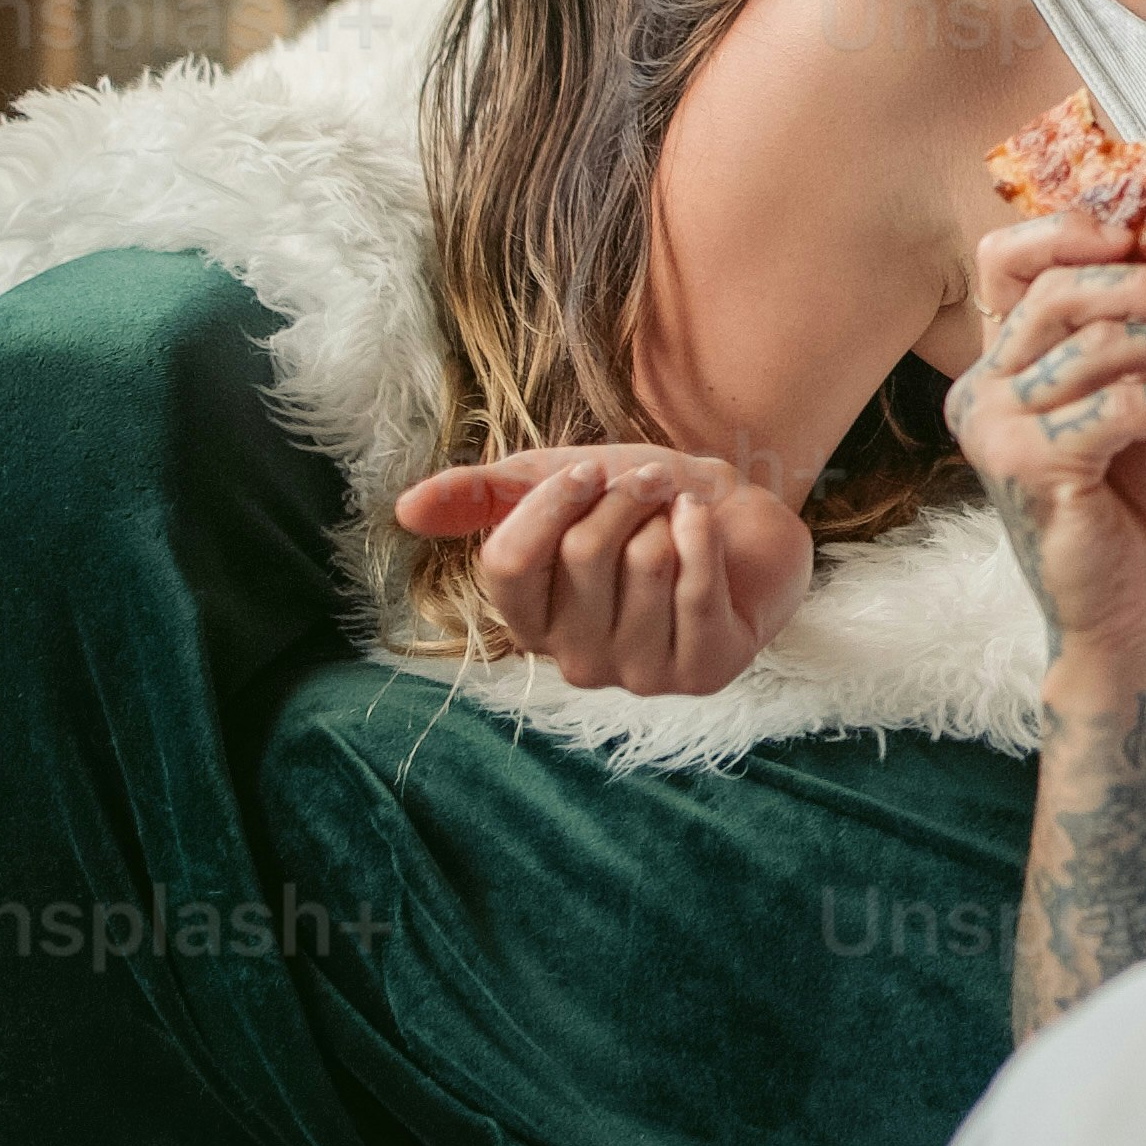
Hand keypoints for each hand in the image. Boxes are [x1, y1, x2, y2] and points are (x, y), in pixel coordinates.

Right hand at [392, 443, 812, 690]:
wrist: (741, 511)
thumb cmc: (643, 503)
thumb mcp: (557, 482)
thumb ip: (481, 496)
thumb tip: (405, 510)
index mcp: (531, 622)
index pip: (505, 565)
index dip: (548, 503)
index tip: (589, 470)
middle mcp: (576, 662)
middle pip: (582, 554)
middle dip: (625, 498)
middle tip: (651, 488)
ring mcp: (640, 675)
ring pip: (644, 562)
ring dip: (669, 514)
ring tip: (681, 518)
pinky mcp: (704, 672)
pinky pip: (696, 581)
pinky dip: (705, 531)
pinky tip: (707, 527)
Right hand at [950, 210, 1145, 678]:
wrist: (1137, 605)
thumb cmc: (1143, 500)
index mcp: (1001, 359)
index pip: (1006, 263)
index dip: (1069, 230)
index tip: (1145, 228)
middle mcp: (981, 387)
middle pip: (1060, 294)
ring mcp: (995, 428)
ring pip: (1095, 346)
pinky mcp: (1027, 467)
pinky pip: (1118, 406)